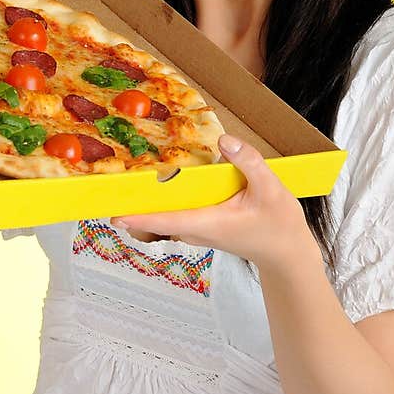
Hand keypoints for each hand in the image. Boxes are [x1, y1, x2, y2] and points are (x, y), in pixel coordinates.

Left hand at [112, 135, 316, 272]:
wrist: (286, 253)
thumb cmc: (279, 225)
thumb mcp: (271, 189)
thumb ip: (248, 162)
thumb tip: (224, 140)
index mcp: (208, 223)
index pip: (165, 220)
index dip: (138, 217)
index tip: (113, 214)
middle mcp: (196, 230)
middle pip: (156, 217)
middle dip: (132, 203)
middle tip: (106, 183)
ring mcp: (197, 231)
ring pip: (164, 216)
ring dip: (146, 201)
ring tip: (124, 178)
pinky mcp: (201, 226)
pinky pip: (175, 213)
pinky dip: (164, 201)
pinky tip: (159, 182)